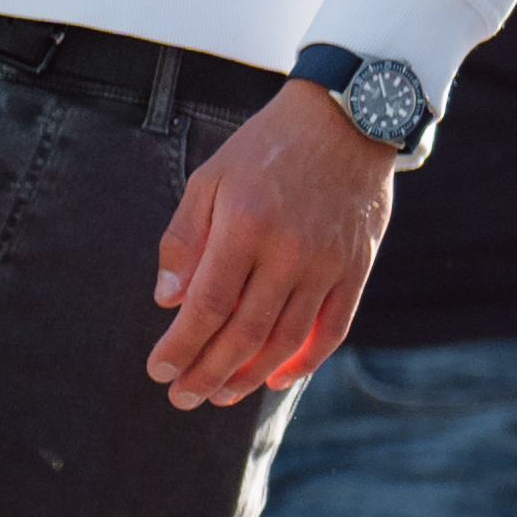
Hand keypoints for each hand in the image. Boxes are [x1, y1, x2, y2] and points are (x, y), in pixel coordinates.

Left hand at [149, 86, 398, 405]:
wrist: (346, 119)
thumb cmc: (267, 148)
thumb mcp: (210, 179)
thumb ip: (185, 239)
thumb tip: (168, 299)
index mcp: (245, 226)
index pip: (208, 305)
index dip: (181, 345)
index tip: (159, 371)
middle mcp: (289, 251)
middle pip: (244, 332)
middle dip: (208, 372)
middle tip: (183, 397)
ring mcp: (328, 263)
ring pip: (286, 339)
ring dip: (250, 375)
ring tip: (221, 395)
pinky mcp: (357, 267)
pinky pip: (332, 328)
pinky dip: (306, 361)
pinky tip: (278, 377)